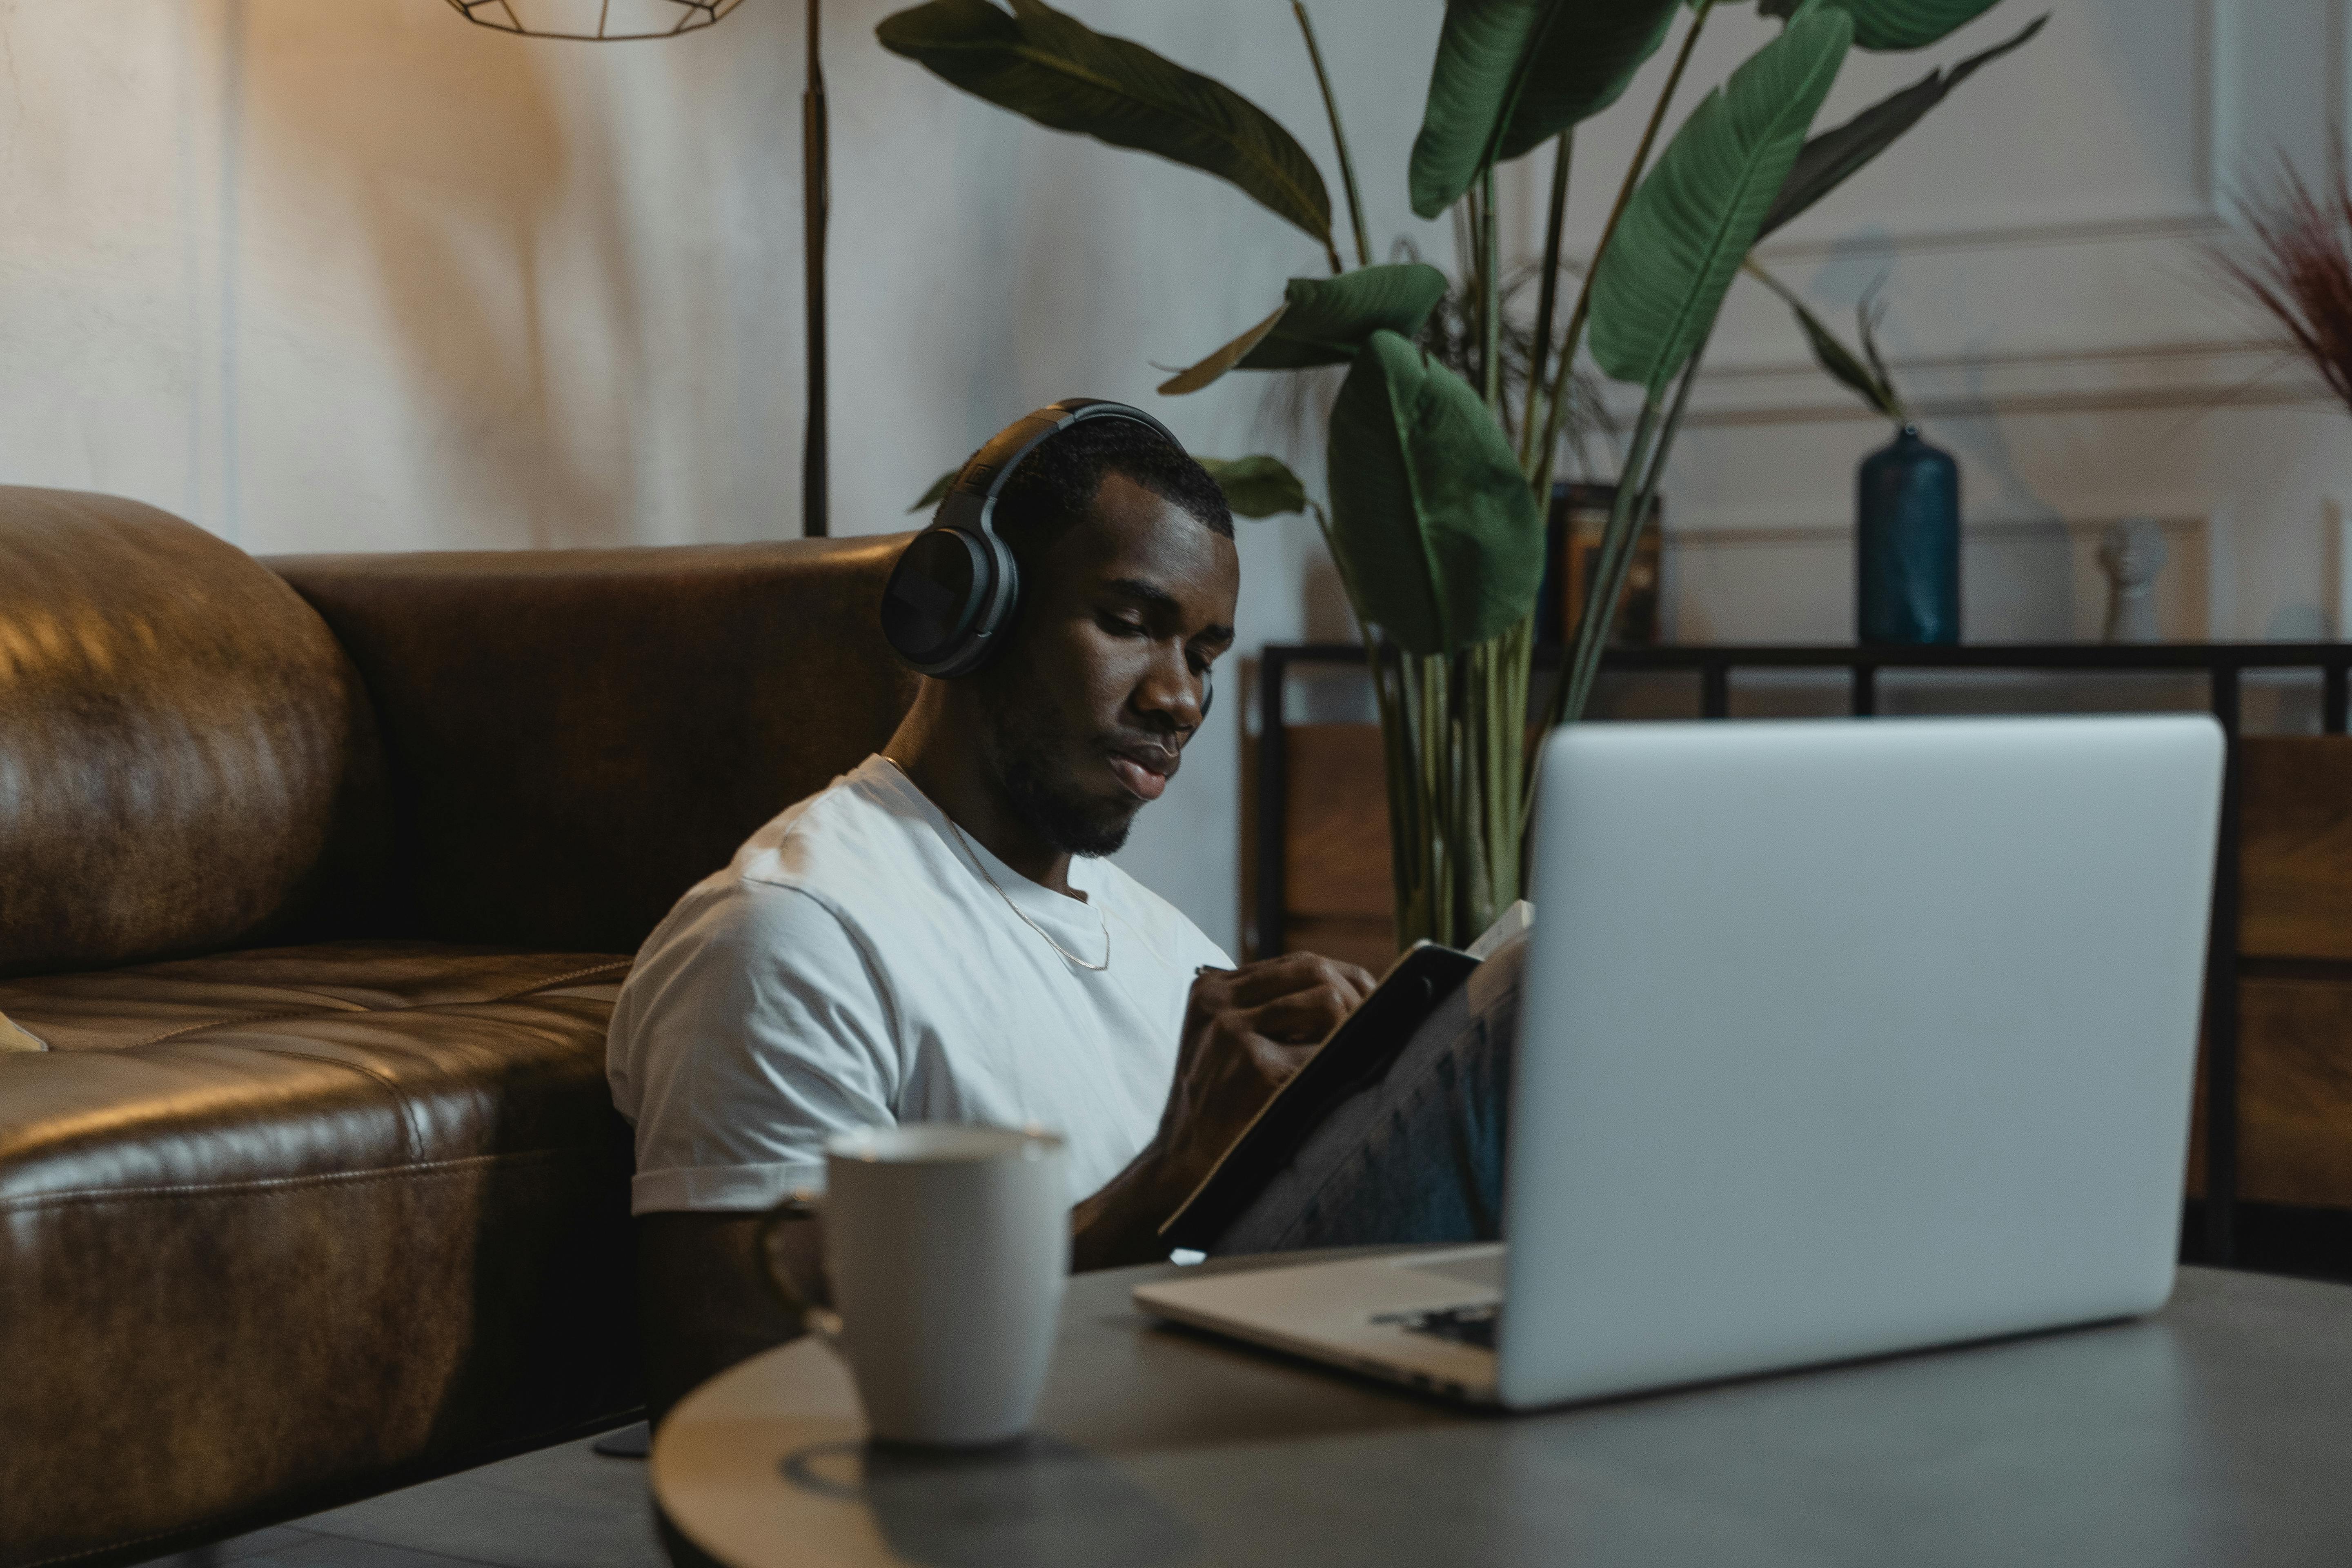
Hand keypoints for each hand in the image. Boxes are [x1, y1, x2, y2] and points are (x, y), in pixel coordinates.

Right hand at [1148, 952, 1378, 1194]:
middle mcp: (1219, 999)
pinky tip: (1334, 1082)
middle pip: (1315, 969)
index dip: (1345, 979)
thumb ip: (1268, 1009)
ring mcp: (1233, 1030)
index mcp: (1211, 988)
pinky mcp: (1254, 1065)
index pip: (1297, 963)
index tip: (1370, 1002)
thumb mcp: (1227, 1039)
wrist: (1183, 1158)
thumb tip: (1354, 990)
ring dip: (1350, 1028)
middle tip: (1376, 1026)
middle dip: (1357, 995)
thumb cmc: (1217, 1102)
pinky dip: (1338, 1064)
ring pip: (1327, 1000)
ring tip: (1349, 1056)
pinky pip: (1325, 1049)